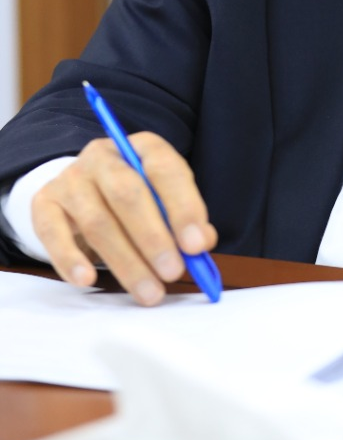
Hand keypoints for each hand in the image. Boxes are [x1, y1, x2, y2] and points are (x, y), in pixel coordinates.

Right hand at [30, 134, 217, 304]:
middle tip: (173, 271)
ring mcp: (70, 179)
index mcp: (141, 147)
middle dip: (153, 237)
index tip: (197, 245)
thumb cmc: (136, 197)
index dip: (184, 207)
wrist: (83, 189)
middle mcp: (103, 157)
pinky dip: (70, 259)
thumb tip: (201, 244)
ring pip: (97, 221)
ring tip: (149, 291)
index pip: (164, 169)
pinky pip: (53, 233)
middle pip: (127, 194)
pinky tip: (88, 280)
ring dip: (125, 261)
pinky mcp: (44, 203)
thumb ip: (185, 219)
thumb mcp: (165, 199)